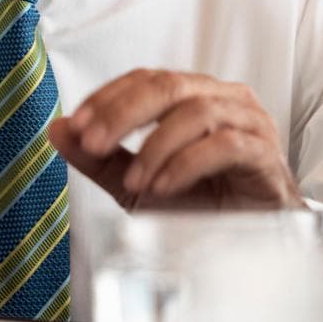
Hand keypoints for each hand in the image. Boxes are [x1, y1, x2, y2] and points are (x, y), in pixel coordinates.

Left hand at [47, 70, 302, 210]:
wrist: (254, 242)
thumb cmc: (202, 204)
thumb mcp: (138, 183)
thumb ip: (101, 158)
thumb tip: (57, 129)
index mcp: (192, 94)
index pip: (144, 79)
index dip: (106, 97)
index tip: (76, 125)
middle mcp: (222, 98)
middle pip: (168, 86)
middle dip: (123, 114)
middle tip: (92, 144)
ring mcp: (249, 122)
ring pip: (196, 113)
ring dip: (155, 147)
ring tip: (134, 182)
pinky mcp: (265, 153)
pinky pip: (226, 145)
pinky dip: (187, 164)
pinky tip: (164, 187)